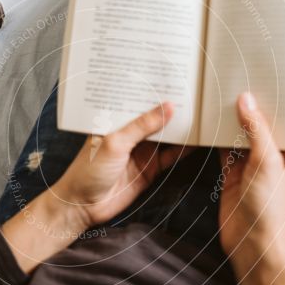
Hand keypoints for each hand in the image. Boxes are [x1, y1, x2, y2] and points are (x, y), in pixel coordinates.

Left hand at [52, 102, 191, 230]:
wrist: (83, 206)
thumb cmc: (88, 170)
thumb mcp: (115, 142)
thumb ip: (142, 125)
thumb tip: (168, 106)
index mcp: (116, 120)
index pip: (138, 101)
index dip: (154, 90)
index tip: (174, 78)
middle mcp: (130, 133)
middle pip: (155, 117)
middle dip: (173, 107)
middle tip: (194, 92)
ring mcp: (141, 151)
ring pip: (166, 135)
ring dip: (181, 127)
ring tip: (201, 112)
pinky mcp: (150, 168)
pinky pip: (170, 156)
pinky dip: (184, 149)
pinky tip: (197, 139)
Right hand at [217, 93, 284, 266]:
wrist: (251, 245)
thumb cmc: (270, 207)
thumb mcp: (267, 163)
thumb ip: (256, 130)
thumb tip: (246, 99)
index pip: (284, 121)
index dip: (274, 101)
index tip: (262, 77)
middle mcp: (273, 158)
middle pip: (259, 127)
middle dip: (249, 108)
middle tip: (236, 78)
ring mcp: (251, 167)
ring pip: (239, 137)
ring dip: (230, 122)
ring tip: (219, 94)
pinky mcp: (232, 176)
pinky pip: (224, 152)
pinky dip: (216, 139)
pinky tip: (207, 121)